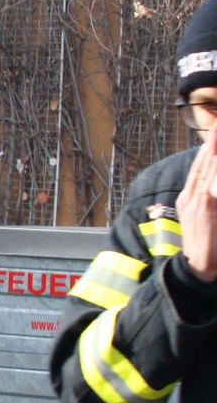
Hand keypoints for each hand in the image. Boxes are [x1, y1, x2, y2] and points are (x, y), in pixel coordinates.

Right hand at [176, 122, 216, 282]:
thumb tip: (213, 190)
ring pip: (208, 171)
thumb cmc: (206, 247)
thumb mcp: (204, 221)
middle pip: (203, 165)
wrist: (198, 268)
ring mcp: (196, 202)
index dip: (208, 150)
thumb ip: (208, 203)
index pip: (200, 168)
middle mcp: (190, 197)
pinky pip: (211, 185)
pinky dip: (214, 172)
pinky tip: (216, 159)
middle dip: (212, 145)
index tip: (215, 134)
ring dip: (215, 154)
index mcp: (189, 199)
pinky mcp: (205, 209)